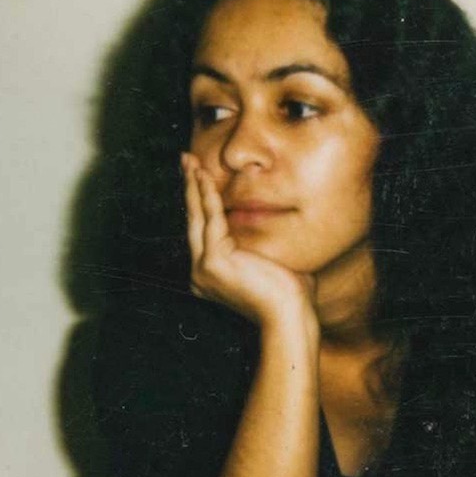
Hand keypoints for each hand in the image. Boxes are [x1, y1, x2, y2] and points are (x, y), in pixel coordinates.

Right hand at [182, 153, 314, 326]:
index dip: (200, 202)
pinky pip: (212, 220)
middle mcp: (201, 273)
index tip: (199, 177)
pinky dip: (209, 196)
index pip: (203, 230)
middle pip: (193, 220)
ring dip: (194, 186)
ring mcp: (204, 269)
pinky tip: (204, 177)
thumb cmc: (290, 294)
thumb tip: (270, 219)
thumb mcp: (270, 261)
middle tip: (185, 160)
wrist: (290, 316)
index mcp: (211, 274)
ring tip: (190, 162)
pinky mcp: (214, 262)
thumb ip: (260, 241)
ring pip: (198, 217)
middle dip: (189, 188)